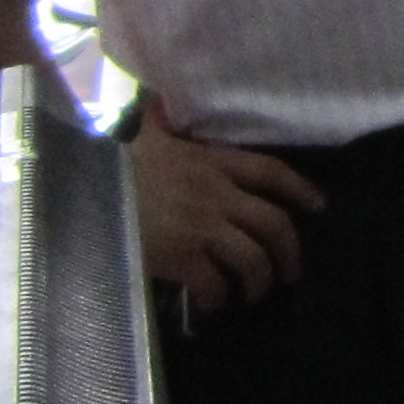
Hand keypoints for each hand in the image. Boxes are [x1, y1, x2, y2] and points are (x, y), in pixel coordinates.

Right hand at [135, 94, 324, 314]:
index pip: (271, 172)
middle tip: (289, 273)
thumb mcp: (147, 136)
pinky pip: (215, 283)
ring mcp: (201, 226)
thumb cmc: (113, 161)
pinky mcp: (181, 256)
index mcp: (212, 162)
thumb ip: (160, 122)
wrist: (85, 185)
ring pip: (254, 259)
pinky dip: (218, 298)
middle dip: (289, 252)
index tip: (319, 206)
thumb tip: (154, 100)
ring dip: (260, 281)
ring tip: (253, 294)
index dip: (300, 189)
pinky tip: (211, 304)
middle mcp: (217, 193)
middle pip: (275, 224)